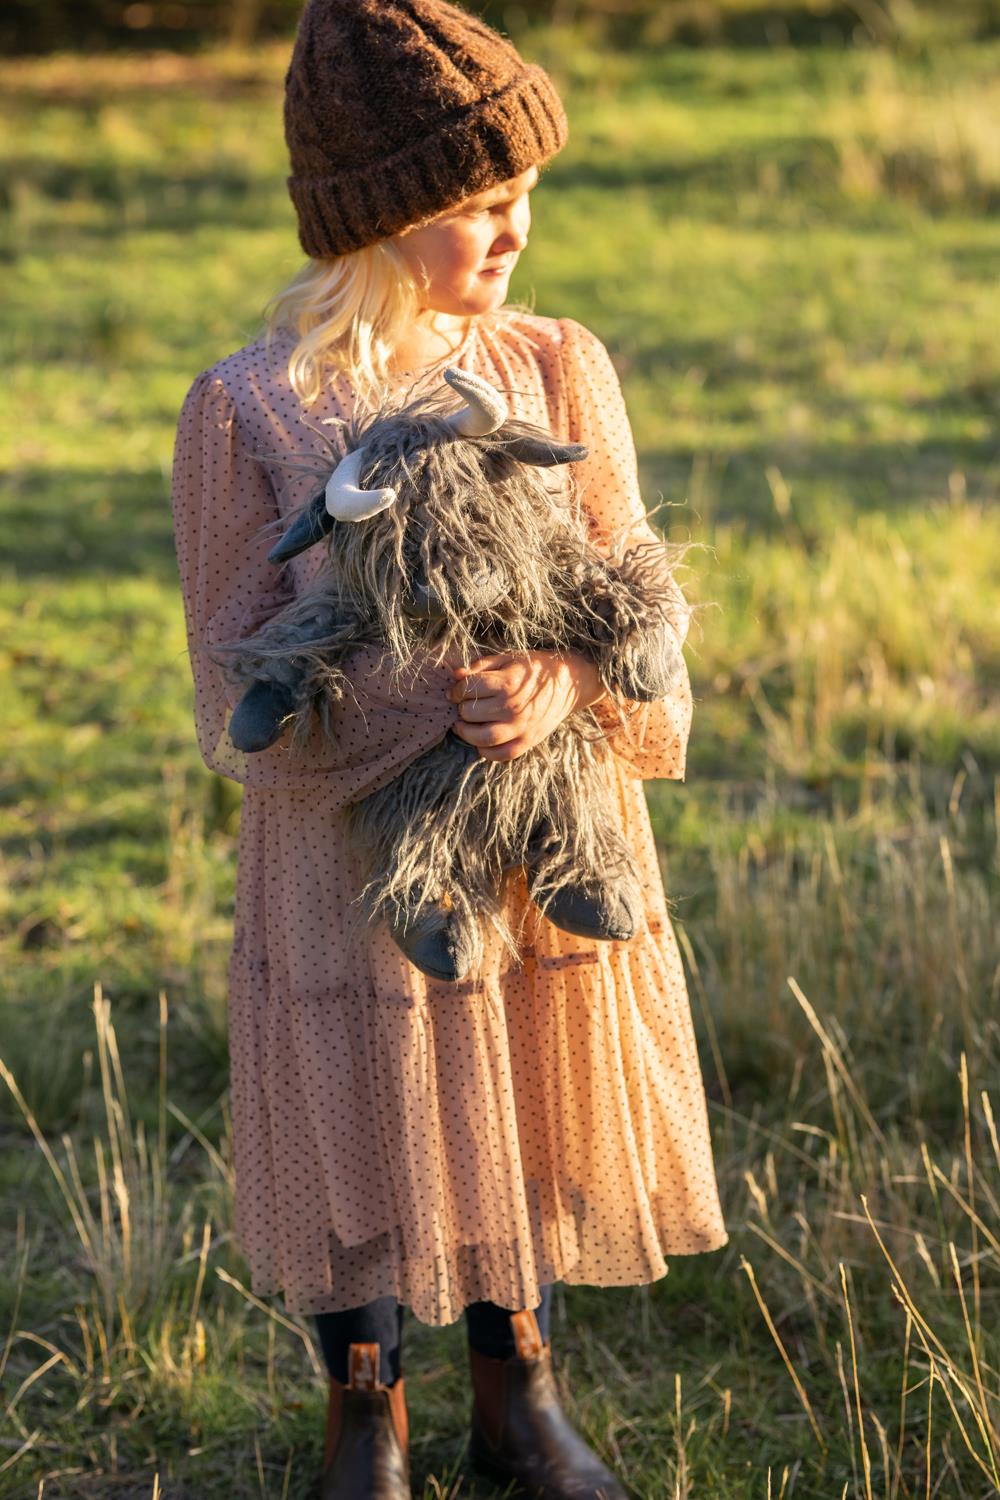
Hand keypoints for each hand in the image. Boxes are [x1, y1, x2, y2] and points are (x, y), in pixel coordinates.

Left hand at [445, 649, 605, 761]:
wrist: (568, 684)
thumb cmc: (535, 668)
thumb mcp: (508, 658)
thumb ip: (480, 666)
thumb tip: (456, 675)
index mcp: (508, 683)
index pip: (468, 689)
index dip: (456, 690)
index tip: (456, 690)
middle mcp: (513, 707)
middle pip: (470, 713)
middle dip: (461, 708)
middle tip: (461, 705)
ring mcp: (521, 728)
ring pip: (482, 738)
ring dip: (465, 733)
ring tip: (462, 725)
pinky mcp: (527, 742)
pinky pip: (500, 755)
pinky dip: (485, 751)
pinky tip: (480, 740)